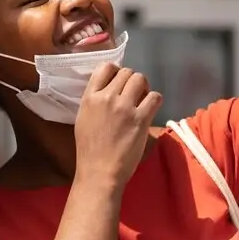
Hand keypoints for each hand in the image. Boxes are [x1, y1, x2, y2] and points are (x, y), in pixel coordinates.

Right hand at [74, 62, 163, 186]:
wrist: (99, 172)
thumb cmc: (89, 150)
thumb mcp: (83, 119)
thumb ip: (95, 101)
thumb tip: (109, 89)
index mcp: (90, 97)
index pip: (105, 67)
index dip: (116, 71)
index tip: (120, 82)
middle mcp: (107, 98)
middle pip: (127, 72)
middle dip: (132, 81)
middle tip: (134, 95)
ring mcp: (124, 108)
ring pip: (140, 79)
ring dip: (144, 88)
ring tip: (142, 101)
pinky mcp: (140, 119)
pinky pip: (154, 97)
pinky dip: (155, 100)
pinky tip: (150, 110)